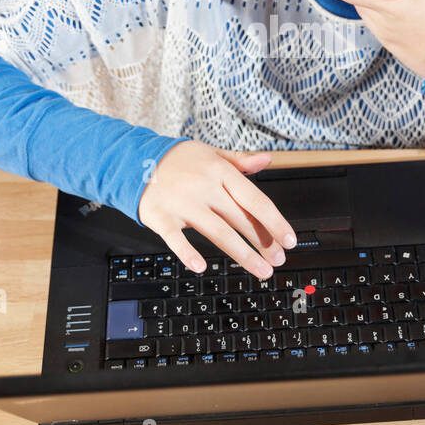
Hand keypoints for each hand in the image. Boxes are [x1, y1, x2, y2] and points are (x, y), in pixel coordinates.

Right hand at [136, 140, 296, 278]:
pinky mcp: (161, 217)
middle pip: (240, 220)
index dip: (275, 221)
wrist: (134, 161)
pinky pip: (176, 239)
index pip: (255, 199)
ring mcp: (182, 203)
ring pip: (218, 233)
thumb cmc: (178, 161)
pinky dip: (187, 253)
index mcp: (219, 171)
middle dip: (263, 243)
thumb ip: (240, 161)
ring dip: (242, 254)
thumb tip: (267, 160)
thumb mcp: (211, 154)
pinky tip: (201, 267)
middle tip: (277, 260)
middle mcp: (204, 187)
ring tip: (261, 270)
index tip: (290, 240)